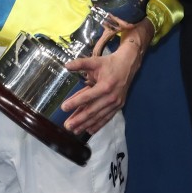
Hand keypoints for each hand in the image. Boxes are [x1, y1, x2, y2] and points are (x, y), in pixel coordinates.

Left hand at [60, 19, 152, 133]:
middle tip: (67, 126)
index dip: (75, 102)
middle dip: (79, 119)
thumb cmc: (109, 63)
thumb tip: (66, 65)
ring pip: (99, 116)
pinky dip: (98, 124)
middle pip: (93, 110)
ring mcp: (116, 103)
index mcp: (105, 86)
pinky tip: (89, 130)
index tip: (63, 107)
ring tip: (75, 131)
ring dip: (86, 124)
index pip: (87, 96)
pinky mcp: (118, 106)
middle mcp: (111, 97)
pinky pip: (107, 117)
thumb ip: (80, 64)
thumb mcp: (94, 61)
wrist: (128, 65)